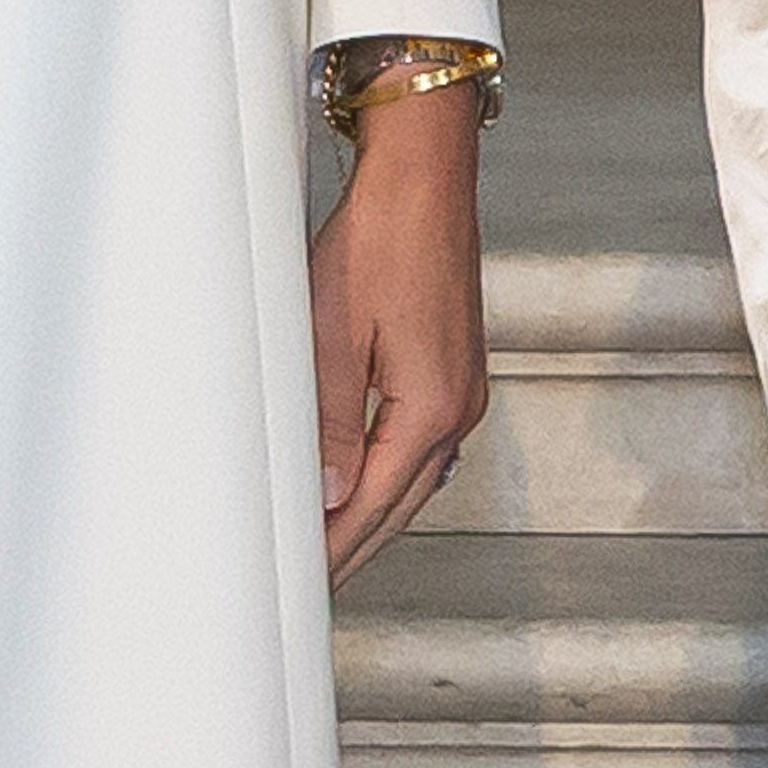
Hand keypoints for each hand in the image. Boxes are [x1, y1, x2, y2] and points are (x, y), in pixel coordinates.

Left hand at [313, 77, 490, 584]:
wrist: (425, 178)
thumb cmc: (376, 241)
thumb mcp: (332, 334)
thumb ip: (329, 422)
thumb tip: (326, 495)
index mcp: (430, 407)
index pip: (374, 507)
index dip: (334, 552)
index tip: (302, 586)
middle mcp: (460, 407)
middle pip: (401, 505)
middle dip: (354, 549)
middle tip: (311, 589)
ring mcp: (465, 389)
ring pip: (415, 480)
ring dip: (373, 516)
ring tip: (329, 550)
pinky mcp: (458, 369)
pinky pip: (423, 447)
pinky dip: (391, 479)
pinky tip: (366, 486)